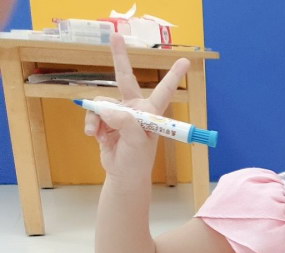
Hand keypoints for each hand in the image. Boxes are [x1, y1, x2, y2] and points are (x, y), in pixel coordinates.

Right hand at [83, 34, 189, 179]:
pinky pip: (93, 113)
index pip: (164, 91)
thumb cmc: (137, 161)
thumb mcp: (136, 143)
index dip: (174, 76)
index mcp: (151, 113)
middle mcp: (135, 109)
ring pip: (102, 102)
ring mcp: (119, 114)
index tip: (185, 61)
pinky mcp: (105, 121)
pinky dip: (91, 124)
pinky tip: (94, 136)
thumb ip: (125, 123)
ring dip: (98, 118)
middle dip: (120, 58)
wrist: (123, 176)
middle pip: (125, 78)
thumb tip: (106, 108)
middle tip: (116, 36)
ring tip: (100, 134)